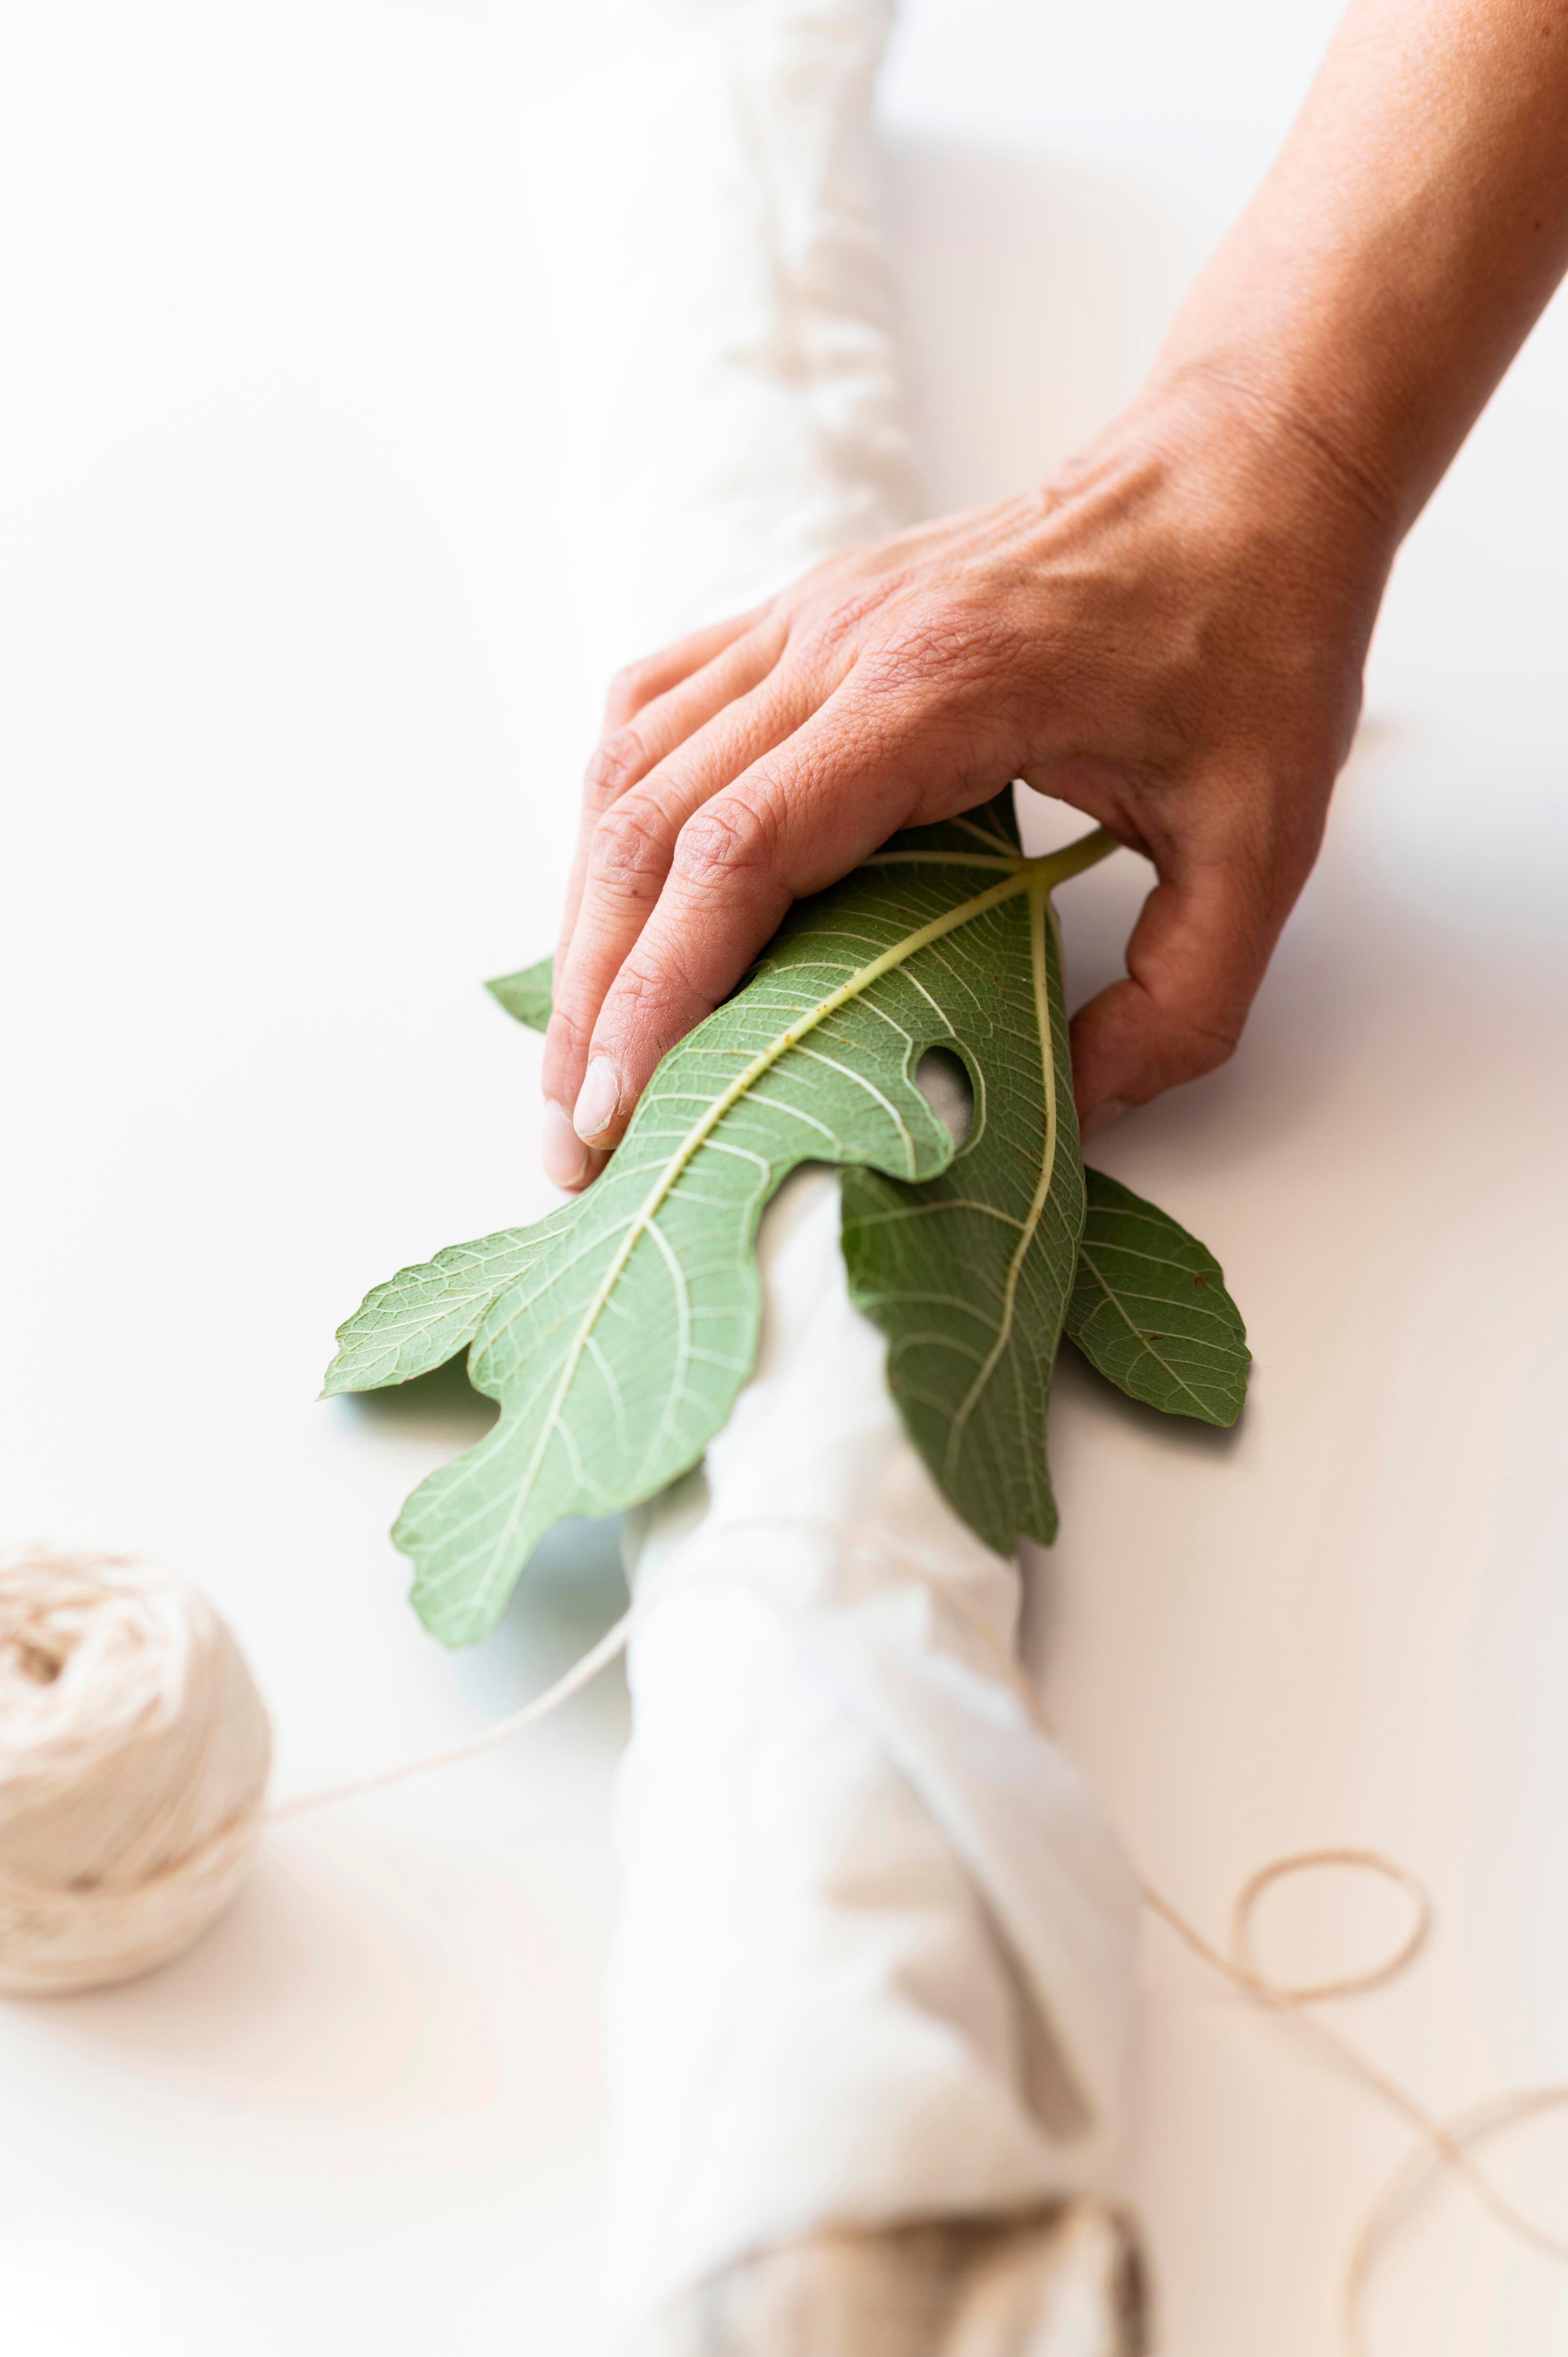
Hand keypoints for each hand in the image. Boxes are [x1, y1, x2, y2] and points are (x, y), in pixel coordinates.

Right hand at [539, 367, 1395, 1187]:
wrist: (1243, 470)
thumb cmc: (1253, 636)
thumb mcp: (1262, 845)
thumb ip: (1181, 1002)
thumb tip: (1070, 1114)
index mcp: (935, 691)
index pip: (738, 853)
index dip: (661, 990)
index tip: (623, 1107)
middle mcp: (836, 642)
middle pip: (646, 830)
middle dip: (593, 998)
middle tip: (576, 1136)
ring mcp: (804, 618)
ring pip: (628, 775)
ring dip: (586, 922)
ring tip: (580, 1053)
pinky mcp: (801, 615)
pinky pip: (657, 713)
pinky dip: (614, 820)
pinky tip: (612, 906)